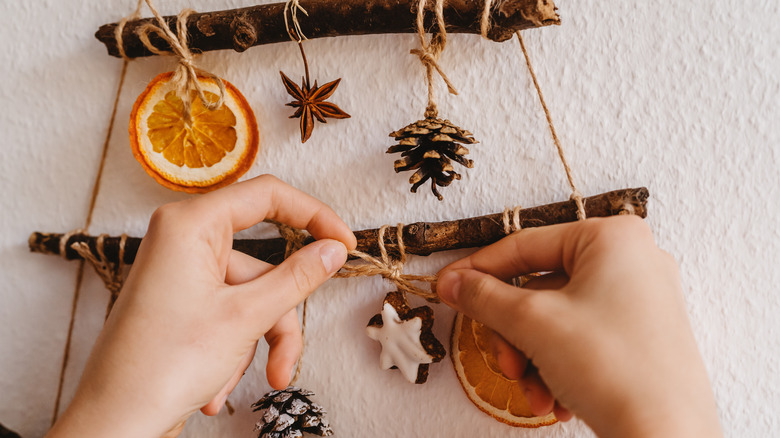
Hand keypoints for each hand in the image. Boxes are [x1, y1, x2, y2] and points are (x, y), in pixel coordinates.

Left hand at [47, 175, 356, 437]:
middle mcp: (183, 242)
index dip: (313, 215)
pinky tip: (217, 387)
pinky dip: (236, 349)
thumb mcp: (245, 317)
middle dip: (279, 314)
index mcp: (190, 225)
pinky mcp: (183, 304)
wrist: (114, 423)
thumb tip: (332, 249)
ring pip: (251, 296)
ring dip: (260, 341)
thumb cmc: (159, 366)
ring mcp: (182, 274)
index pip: (267, 196)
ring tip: (262, 378)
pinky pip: (231, 313)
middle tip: (293, 349)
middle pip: (263, 263)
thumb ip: (297, 277)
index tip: (344, 242)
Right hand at [436, 216, 721, 437]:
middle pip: (538, 288)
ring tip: (533, 391)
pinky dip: (557, 369)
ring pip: (555, 320)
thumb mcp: (534, 322)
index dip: (478, 270)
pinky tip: (555, 400)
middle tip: (504, 363)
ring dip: (531, 359)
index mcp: (612, 238)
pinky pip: (580, 340)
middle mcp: (630, 261)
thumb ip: (484, 296)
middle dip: (513, 334)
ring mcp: (639, 300)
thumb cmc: (613, 367)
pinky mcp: (640, 336)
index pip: (524, 245)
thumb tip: (452, 282)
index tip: (446, 288)